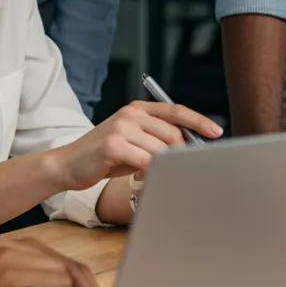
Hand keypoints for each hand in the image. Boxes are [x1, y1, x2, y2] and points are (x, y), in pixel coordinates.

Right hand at [48, 100, 222, 191]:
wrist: (68, 164)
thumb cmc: (105, 156)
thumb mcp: (133, 141)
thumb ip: (157, 139)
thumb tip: (190, 148)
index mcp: (137, 109)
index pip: (176, 110)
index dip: (199, 121)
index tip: (216, 132)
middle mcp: (130, 114)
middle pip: (173, 133)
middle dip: (178, 154)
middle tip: (174, 169)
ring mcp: (121, 127)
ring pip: (161, 150)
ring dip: (161, 167)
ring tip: (148, 174)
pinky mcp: (113, 145)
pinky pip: (145, 161)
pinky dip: (148, 173)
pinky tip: (138, 177)